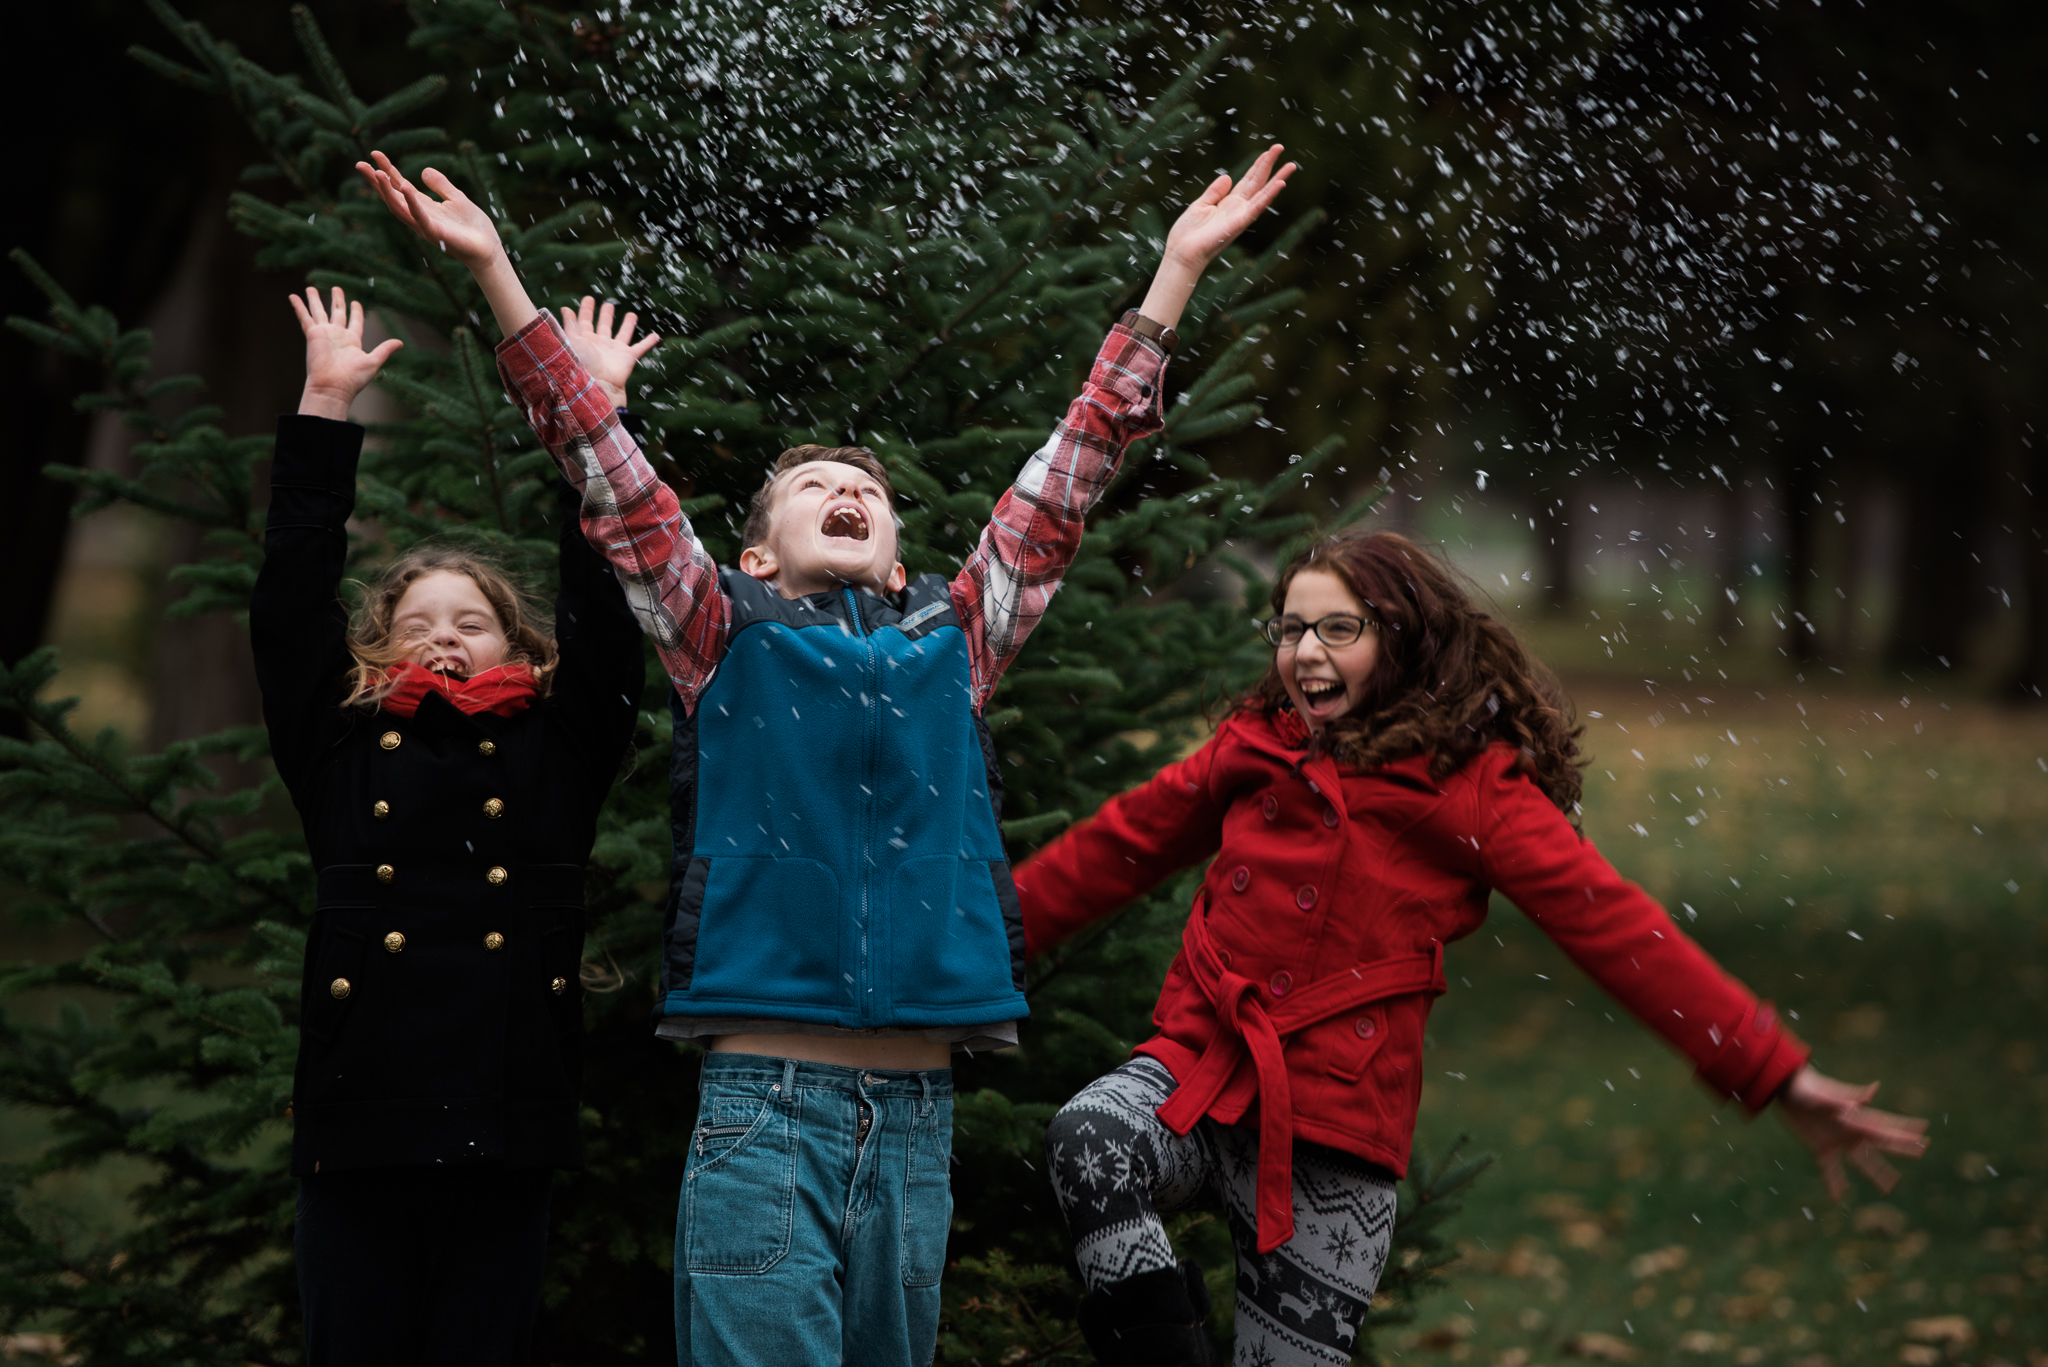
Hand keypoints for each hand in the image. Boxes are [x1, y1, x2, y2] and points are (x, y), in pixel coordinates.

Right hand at [291, 286, 401, 420]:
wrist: (333, 386)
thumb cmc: (353, 378)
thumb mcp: (373, 361)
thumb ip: (385, 350)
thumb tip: (401, 343)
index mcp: (352, 341)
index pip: (355, 322)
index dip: (356, 312)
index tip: (356, 302)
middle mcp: (337, 336)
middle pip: (337, 313)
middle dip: (337, 301)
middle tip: (336, 288)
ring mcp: (324, 334)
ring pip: (319, 312)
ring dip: (314, 300)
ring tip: (310, 287)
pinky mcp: (313, 334)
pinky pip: (305, 317)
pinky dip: (299, 306)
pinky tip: (293, 296)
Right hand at [356, 151, 502, 271]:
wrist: (488, 248)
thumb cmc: (473, 227)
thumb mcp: (456, 197)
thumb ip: (441, 185)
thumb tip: (425, 170)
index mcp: (423, 206)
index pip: (400, 185)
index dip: (387, 169)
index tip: (375, 152)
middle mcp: (419, 216)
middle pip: (392, 197)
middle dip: (376, 181)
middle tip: (360, 164)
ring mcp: (426, 226)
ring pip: (400, 208)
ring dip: (387, 191)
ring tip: (377, 174)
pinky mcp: (436, 234)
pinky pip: (421, 218)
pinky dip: (413, 203)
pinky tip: (406, 188)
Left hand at [558, 296, 661, 407]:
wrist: (596, 385)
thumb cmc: (581, 364)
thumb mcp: (571, 341)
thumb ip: (569, 325)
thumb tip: (565, 308)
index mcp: (585, 340)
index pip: (584, 322)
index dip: (585, 310)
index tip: (588, 299)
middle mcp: (600, 345)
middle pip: (604, 326)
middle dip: (605, 315)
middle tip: (608, 305)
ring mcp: (614, 351)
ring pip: (623, 334)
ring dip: (628, 324)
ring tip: (632, 315)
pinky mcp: (628, 358)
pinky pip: (640, 347)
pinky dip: (648, 342)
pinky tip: (655, 336)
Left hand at [1136, 144, 1297, 332]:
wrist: (1181, 253)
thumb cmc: (1187, 234)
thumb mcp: (1200, 206)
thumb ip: (1214, 192)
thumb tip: (1228, 176)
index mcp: (1228, 203)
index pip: (1248, 180)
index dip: (1257, 165)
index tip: (1268, 151)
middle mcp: (1238, 209)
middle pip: (1258, 183)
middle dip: (1269, 165)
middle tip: (1280, 146)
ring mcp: (1240, 216)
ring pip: (1263, 194)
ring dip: (1278, 180)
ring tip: (1291, 165)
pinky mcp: (1238, 223)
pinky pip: (1256, 208)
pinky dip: (1268, 196)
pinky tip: (1280, 184)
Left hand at [1775, 1065, 1928, 1199]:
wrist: (1785, 1088)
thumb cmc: (1807, 1088)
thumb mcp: (1826, 1095)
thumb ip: (1848, 1096)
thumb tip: (1874, 1090)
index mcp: (1855, 1120)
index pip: (1886, 1130)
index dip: (1906, 1135)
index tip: (1925, 1136)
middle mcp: (1850, 1131)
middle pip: (1879, 1146)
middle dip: (1900, 1151)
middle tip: (1920, 1154)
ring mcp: (1835, 1140)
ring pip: (1860, 1162)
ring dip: (1875, 1174)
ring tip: (1889, 1188)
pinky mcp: (1818, 1146)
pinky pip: (1830, 1168)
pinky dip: (1834, 1182)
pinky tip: (1839, 1196)